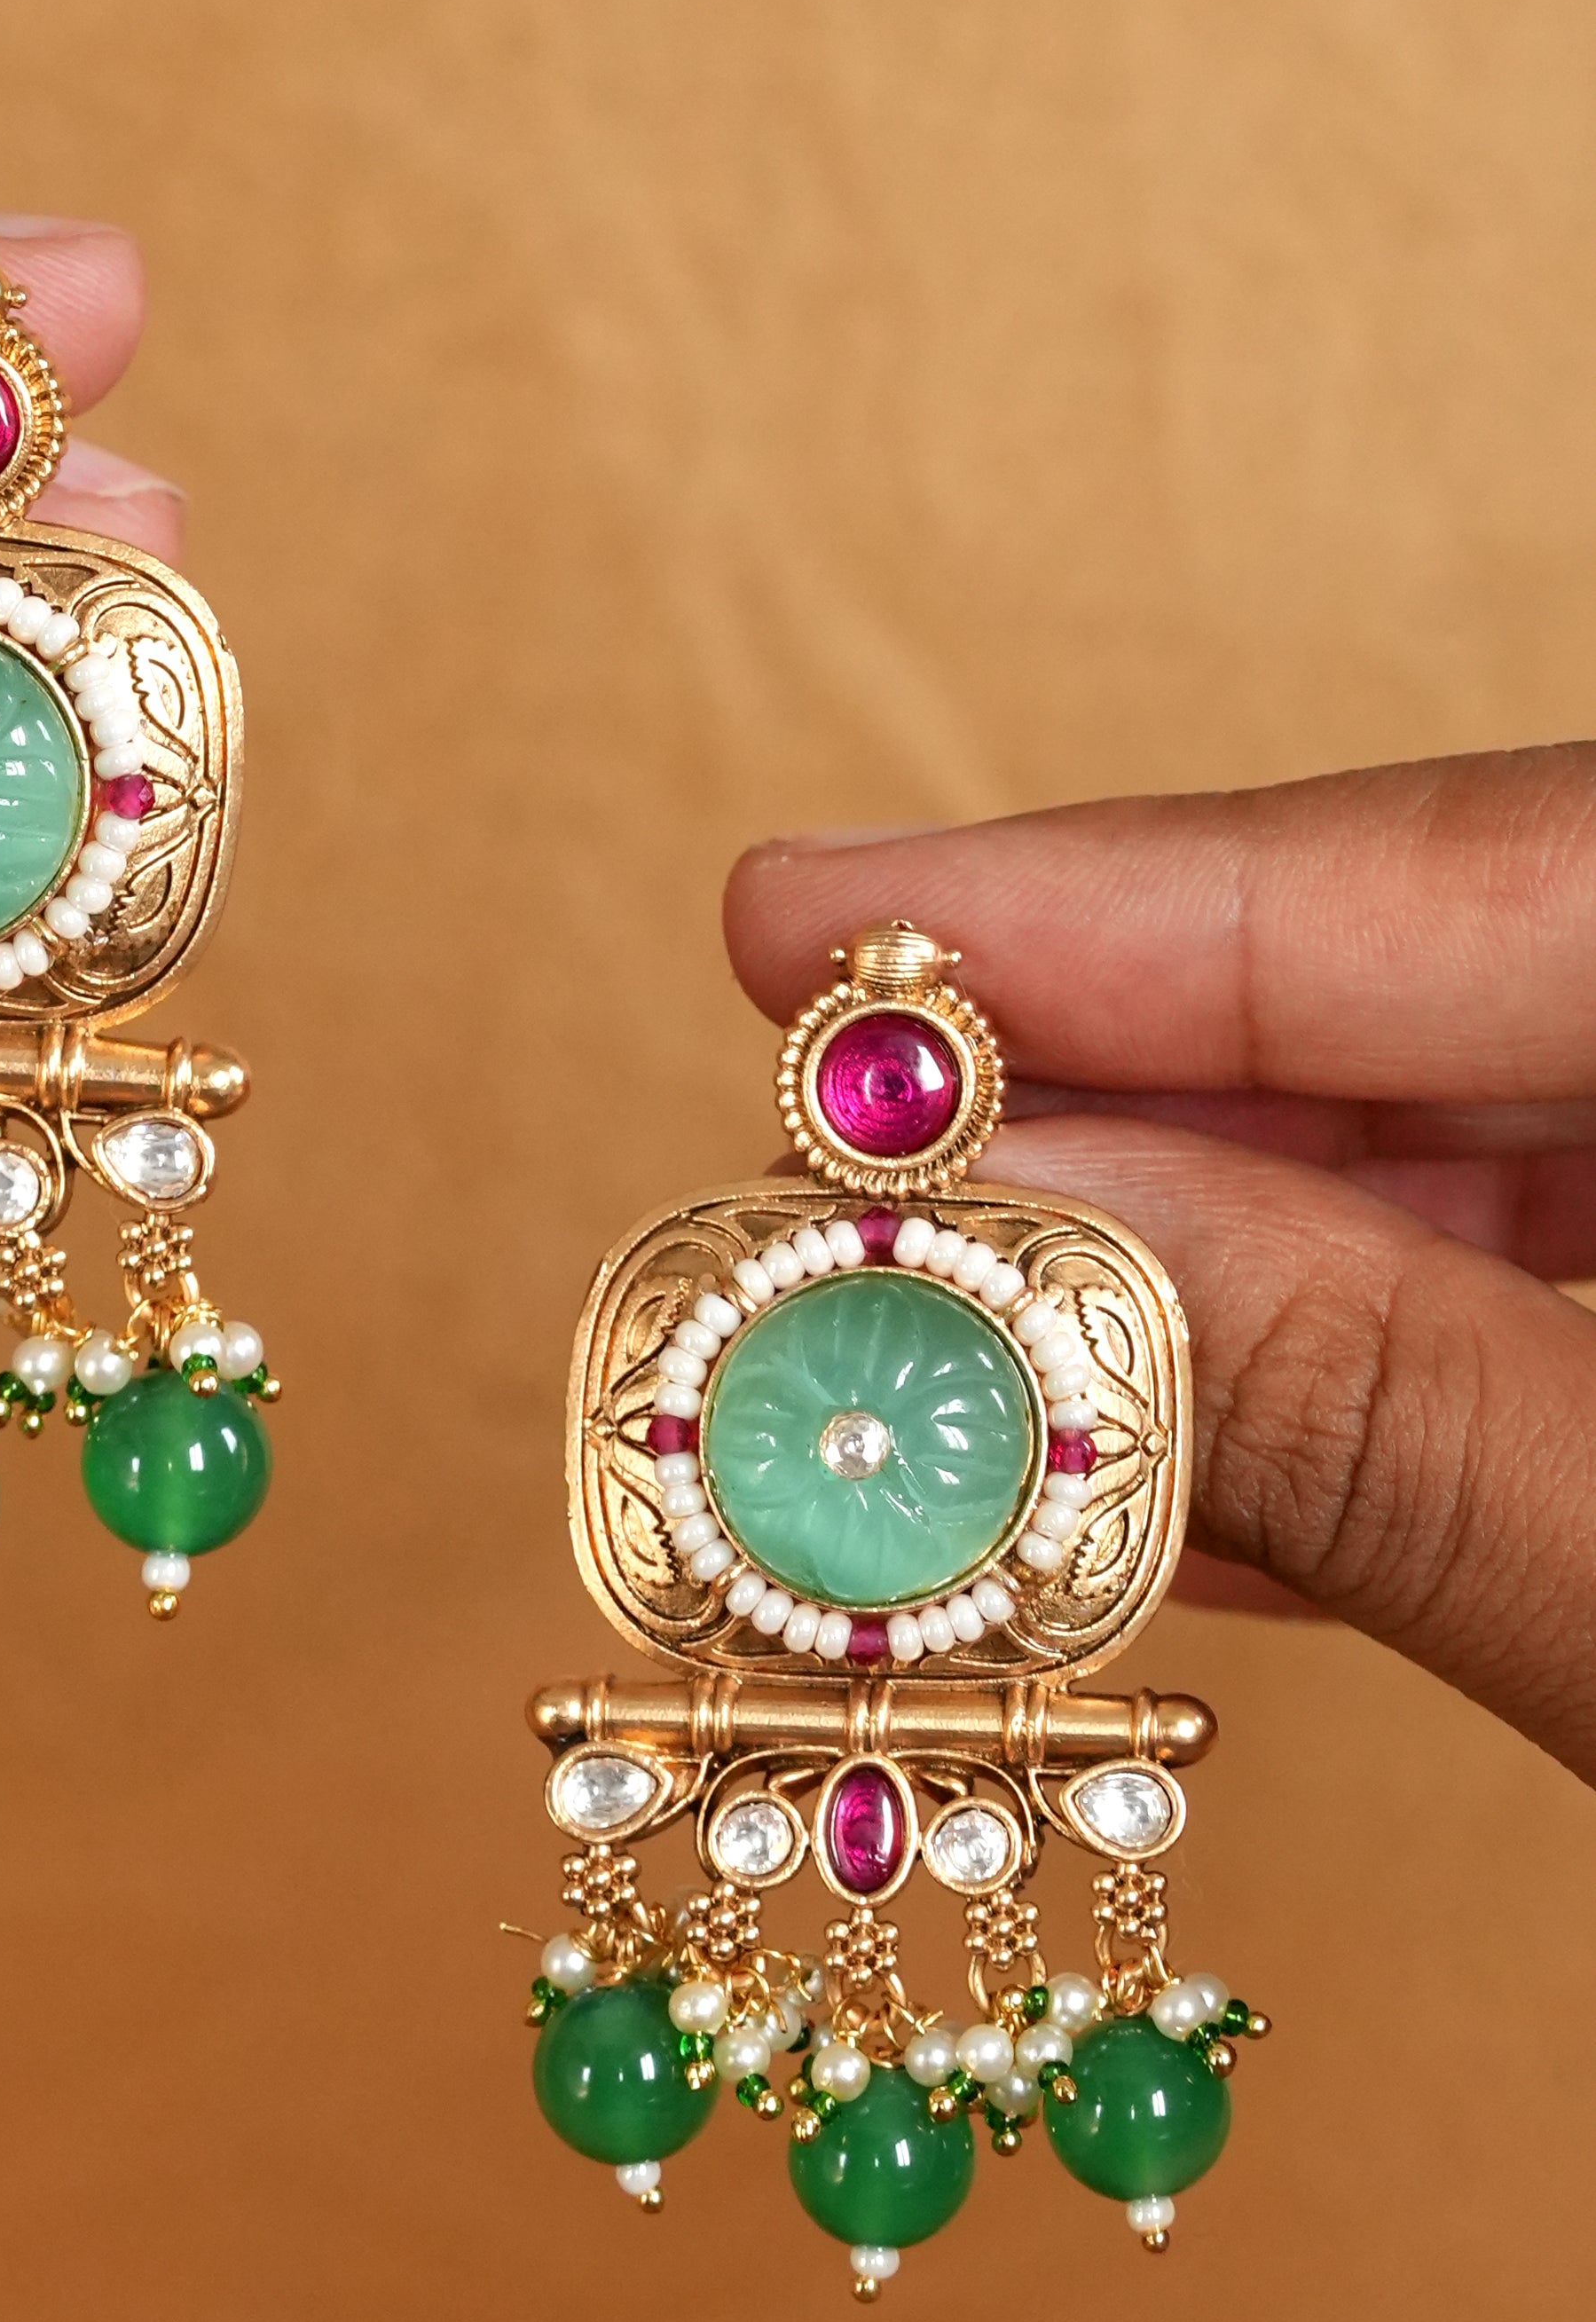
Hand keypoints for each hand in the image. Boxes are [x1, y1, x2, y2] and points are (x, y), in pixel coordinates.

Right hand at [725, 753, 1595, 1780]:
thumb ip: (1375, 1406)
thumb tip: (998, 1238)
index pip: (1484, 872)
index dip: (1118, 906)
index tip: (803, 920)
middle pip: (1466, 996)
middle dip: (1140, 1087)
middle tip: (844, 1144)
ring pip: (1518, 1154)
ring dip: (1229, 1249)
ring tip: (963, 1310)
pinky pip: (1583, 1306)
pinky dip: (1382, 1373)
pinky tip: (1185, 1449)